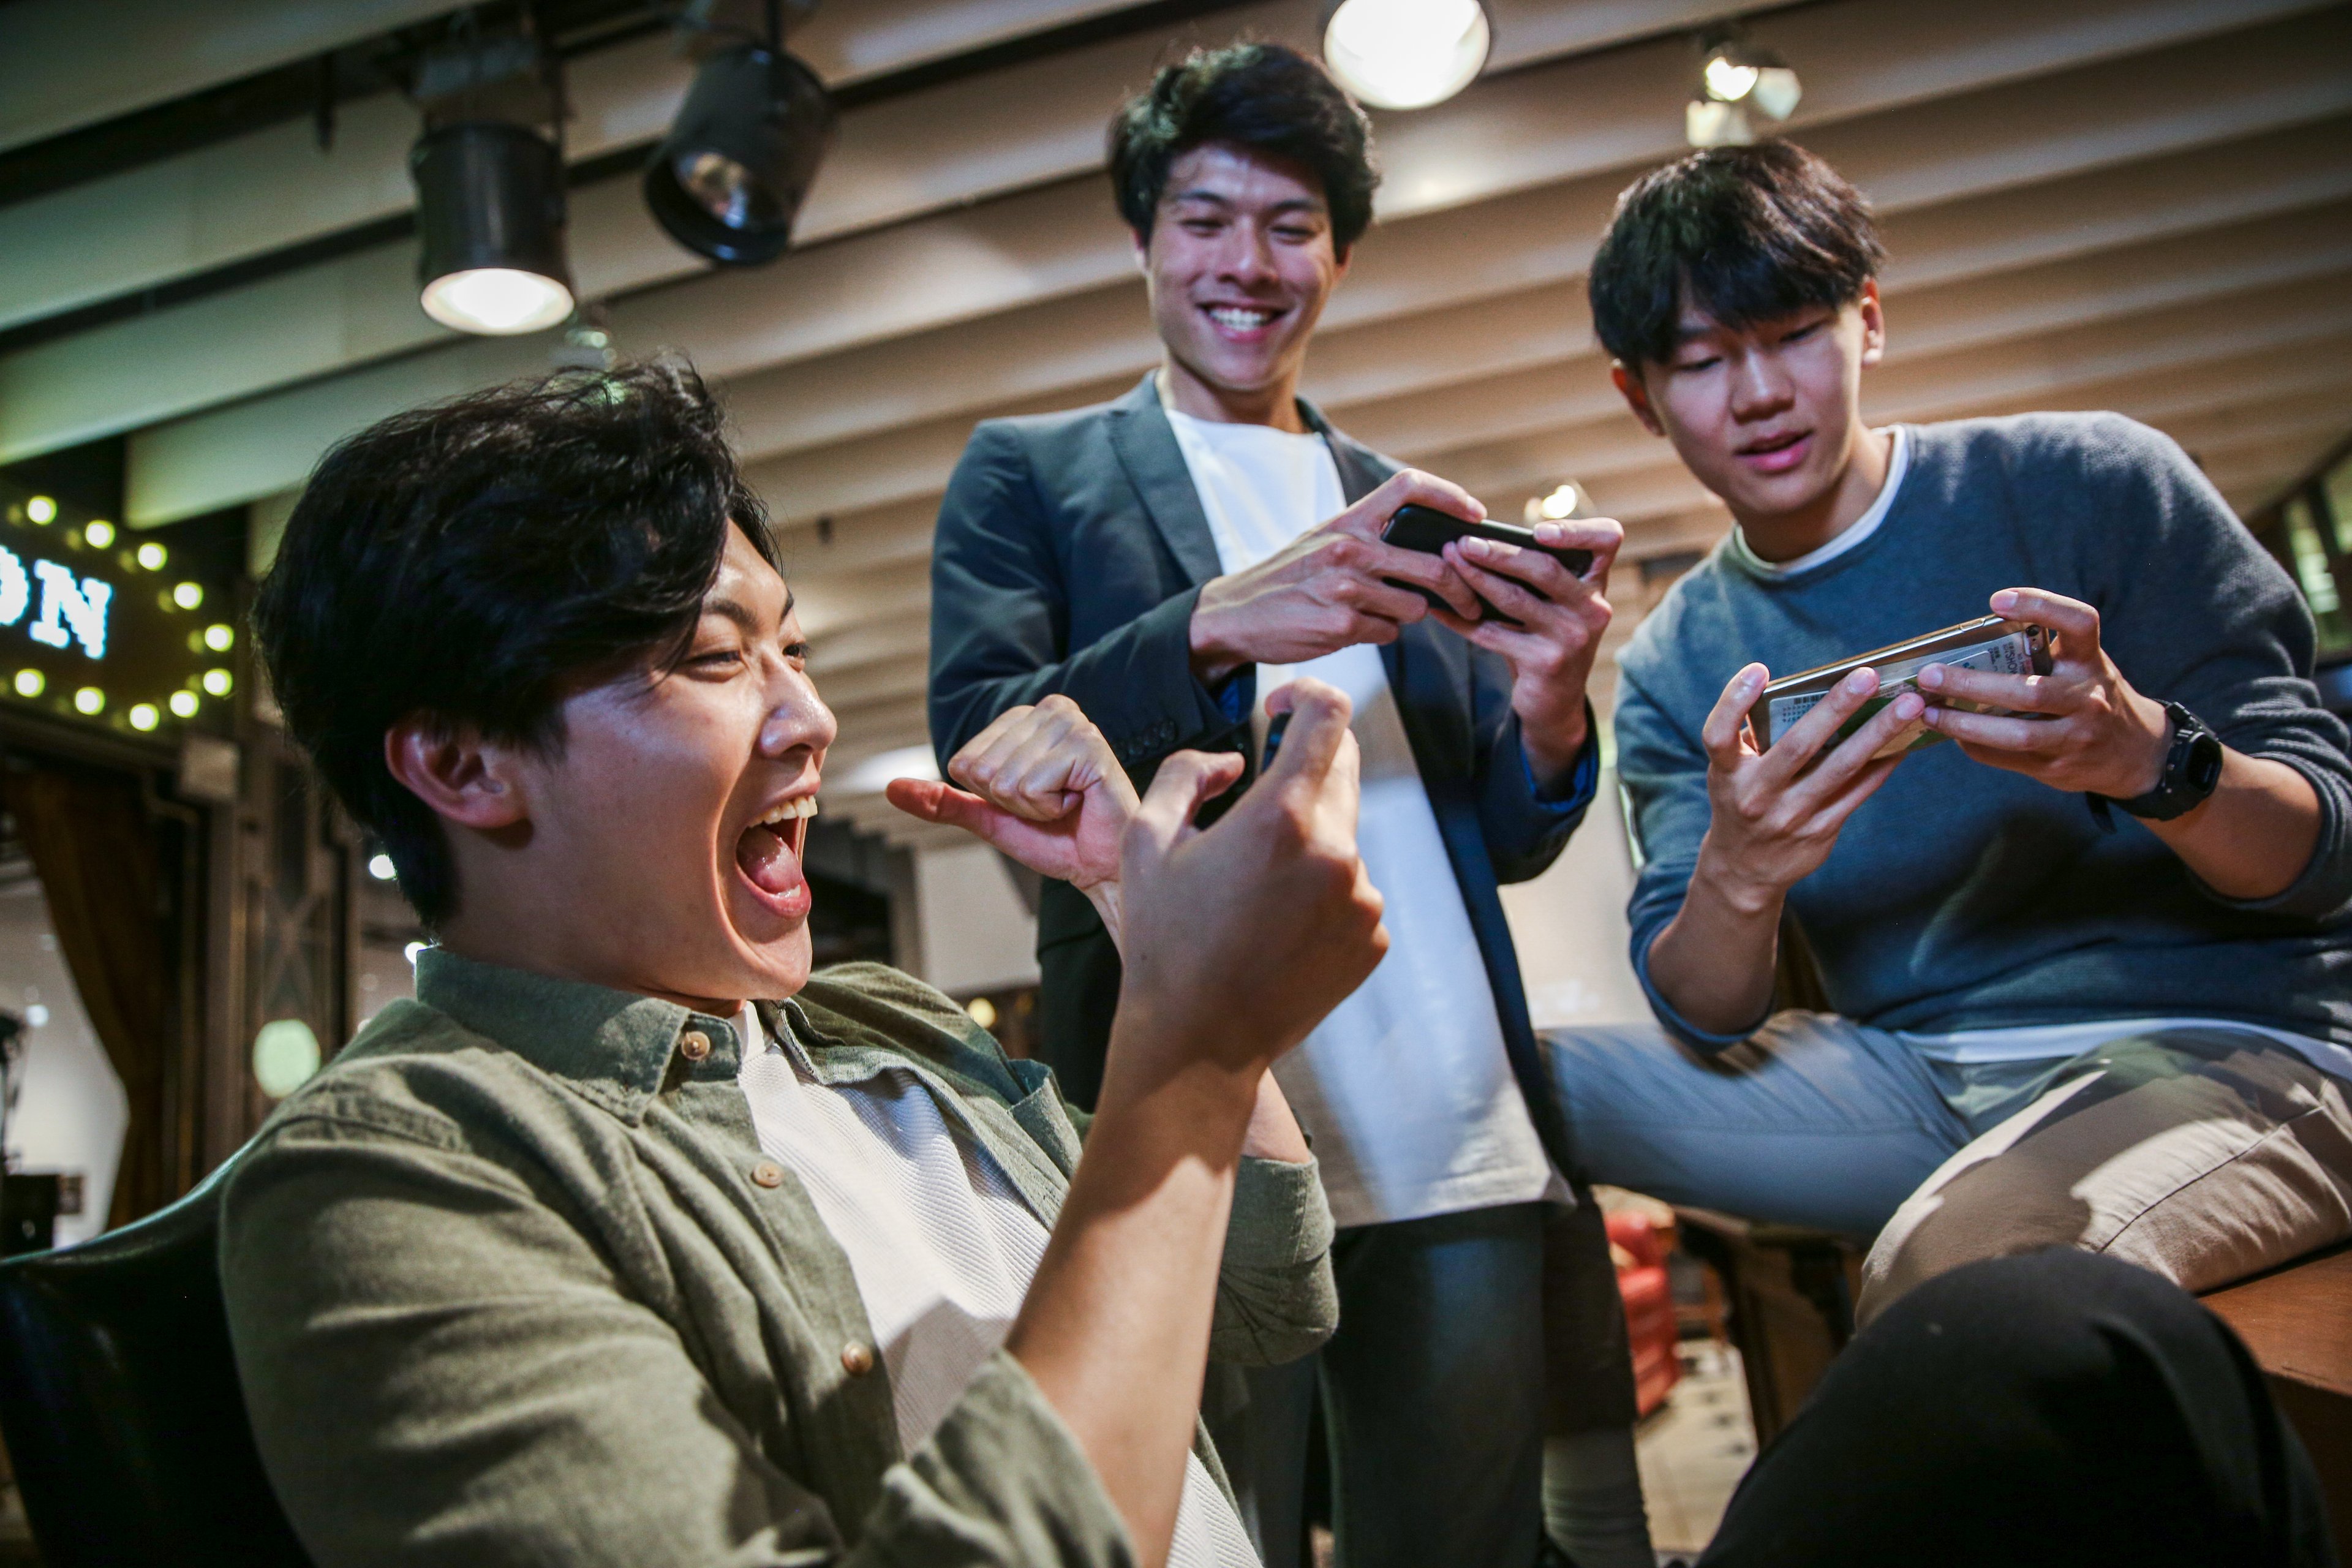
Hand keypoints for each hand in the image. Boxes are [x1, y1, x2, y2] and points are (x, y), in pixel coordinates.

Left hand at [887, 696, 1216, 946]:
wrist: (1103, 867)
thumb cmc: (1058, 838)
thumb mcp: (991, 818)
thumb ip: (944, 801)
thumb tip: (891, 788)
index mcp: (1026, 717)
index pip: (964, 760)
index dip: (992, 795)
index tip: (1032, 801)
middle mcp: (1050, 709)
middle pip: (982, 768)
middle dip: (1011, 801)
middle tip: (1051, 806)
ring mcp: (1072, 724)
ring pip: (1004, 778)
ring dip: (1032, 806)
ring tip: (1066, 804)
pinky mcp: (1089, 747)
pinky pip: (1031, 785)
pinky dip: (1050, 808)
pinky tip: (1079, 802)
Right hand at [1112, 678, 1386, 1080]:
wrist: (1198, 1043)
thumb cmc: (1164, 940)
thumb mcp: (1147, 841)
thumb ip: (1188, 773)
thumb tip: (1235, 761)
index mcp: (1282, 818)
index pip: (1330, 717)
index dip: (1308, 695)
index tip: (1283, 708)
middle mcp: (1338, 853)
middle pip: (1342, 771)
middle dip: (1302, 770)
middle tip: (1256, 806)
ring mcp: (1363, 899)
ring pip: (1344, 836)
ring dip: (1308, 842)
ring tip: (1253, 894)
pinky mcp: (1374, 938)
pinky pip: (1353, 889)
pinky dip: (1321, 892)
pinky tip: (1275, 929)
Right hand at [1189, 470, 1484, 681]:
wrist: (1234, 614)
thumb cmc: (1287, 578)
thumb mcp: (1323, 540)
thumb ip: (1370, 537)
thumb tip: (1429, 547)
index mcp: (1349, 520)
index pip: (1409, 487)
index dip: (1451, 496)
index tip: (1475, 515)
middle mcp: (1350, 548)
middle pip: (1434, 563)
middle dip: (1463, 588)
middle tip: (1471, 601)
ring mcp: (1347, 587)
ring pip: (1415, 606)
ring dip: (1410, 614)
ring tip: (1384, 611)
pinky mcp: (1342, 624)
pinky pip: (1389, 631)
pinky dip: (1381, 632)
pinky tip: (1354, 626)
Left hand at [1431, 516, 1623, 786]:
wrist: (1556, 701)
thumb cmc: (1548, 637)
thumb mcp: (1556, 604)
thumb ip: (1536, 574)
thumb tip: (1478, 541)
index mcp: (1595, 583)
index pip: (1607, 541)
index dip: (1577, 530)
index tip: (1537, 531)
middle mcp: (1592, 608)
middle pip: (1544, 569)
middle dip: (1499, 552)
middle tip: (1464, 542)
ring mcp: (1571, 637)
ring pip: (1514, 599)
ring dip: (1475, 578)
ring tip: (1449, 562)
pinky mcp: (1545, 663)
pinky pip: (1493, 634)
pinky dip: (1461, 620)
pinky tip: (1439, 608)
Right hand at [1694, 661, 1927, 914]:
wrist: (1743, 870)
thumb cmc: (1741, 801)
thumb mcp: (1732, 773)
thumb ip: (1756, 738)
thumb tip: (1809, 694)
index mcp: (1727, 774)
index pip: (1719, 735)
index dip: (1735, 701)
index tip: (1758, 669)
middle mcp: (1755, 796)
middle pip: (1798, 746)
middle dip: (1836, 708)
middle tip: (1868, 676)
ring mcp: (1790, 817)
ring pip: (1840, 769)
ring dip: (1877, 733)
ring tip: (1908, 705)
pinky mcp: (1819, 832)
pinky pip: (1857, 792)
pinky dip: (1883, 765)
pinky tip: (1904, 741)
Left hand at [1917, 589, 2170, 797]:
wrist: (2135, 754)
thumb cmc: (2090, 696)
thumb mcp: (2080, 666)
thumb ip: (2040, 654)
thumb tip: (1963, 649)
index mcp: (2091, 661)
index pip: (2079, 623)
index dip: (2040, 605)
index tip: (1997, 600)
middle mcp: (2088, 698)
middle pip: (2026, 691)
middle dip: (1970, 684)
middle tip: (1928, 675)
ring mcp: (2076, 737)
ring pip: (2015, 734)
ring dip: (1964, 725)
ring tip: (1929, 713)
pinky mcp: (2060, 768)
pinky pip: (2008, 758)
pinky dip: (1975, 746)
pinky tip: (1953, 735)